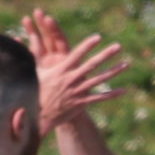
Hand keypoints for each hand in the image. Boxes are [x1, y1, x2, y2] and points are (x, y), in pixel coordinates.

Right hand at [23, 9, 128, 129]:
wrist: (37, 117)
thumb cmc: (34, 93)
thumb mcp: (34, 73)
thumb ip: (34, 55)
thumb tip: (28, 39)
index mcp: (62, 70)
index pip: (77, 54)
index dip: (88, 45)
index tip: (98, 37)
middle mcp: (72, 79)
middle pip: (92, 64)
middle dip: (106, 54)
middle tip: (118, 46)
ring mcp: (78, 92)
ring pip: (99, 80)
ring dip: (114, 71)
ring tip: (126, 64)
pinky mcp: (81, 103)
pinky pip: (99, 98)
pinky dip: (111, 94)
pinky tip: (123, 90)